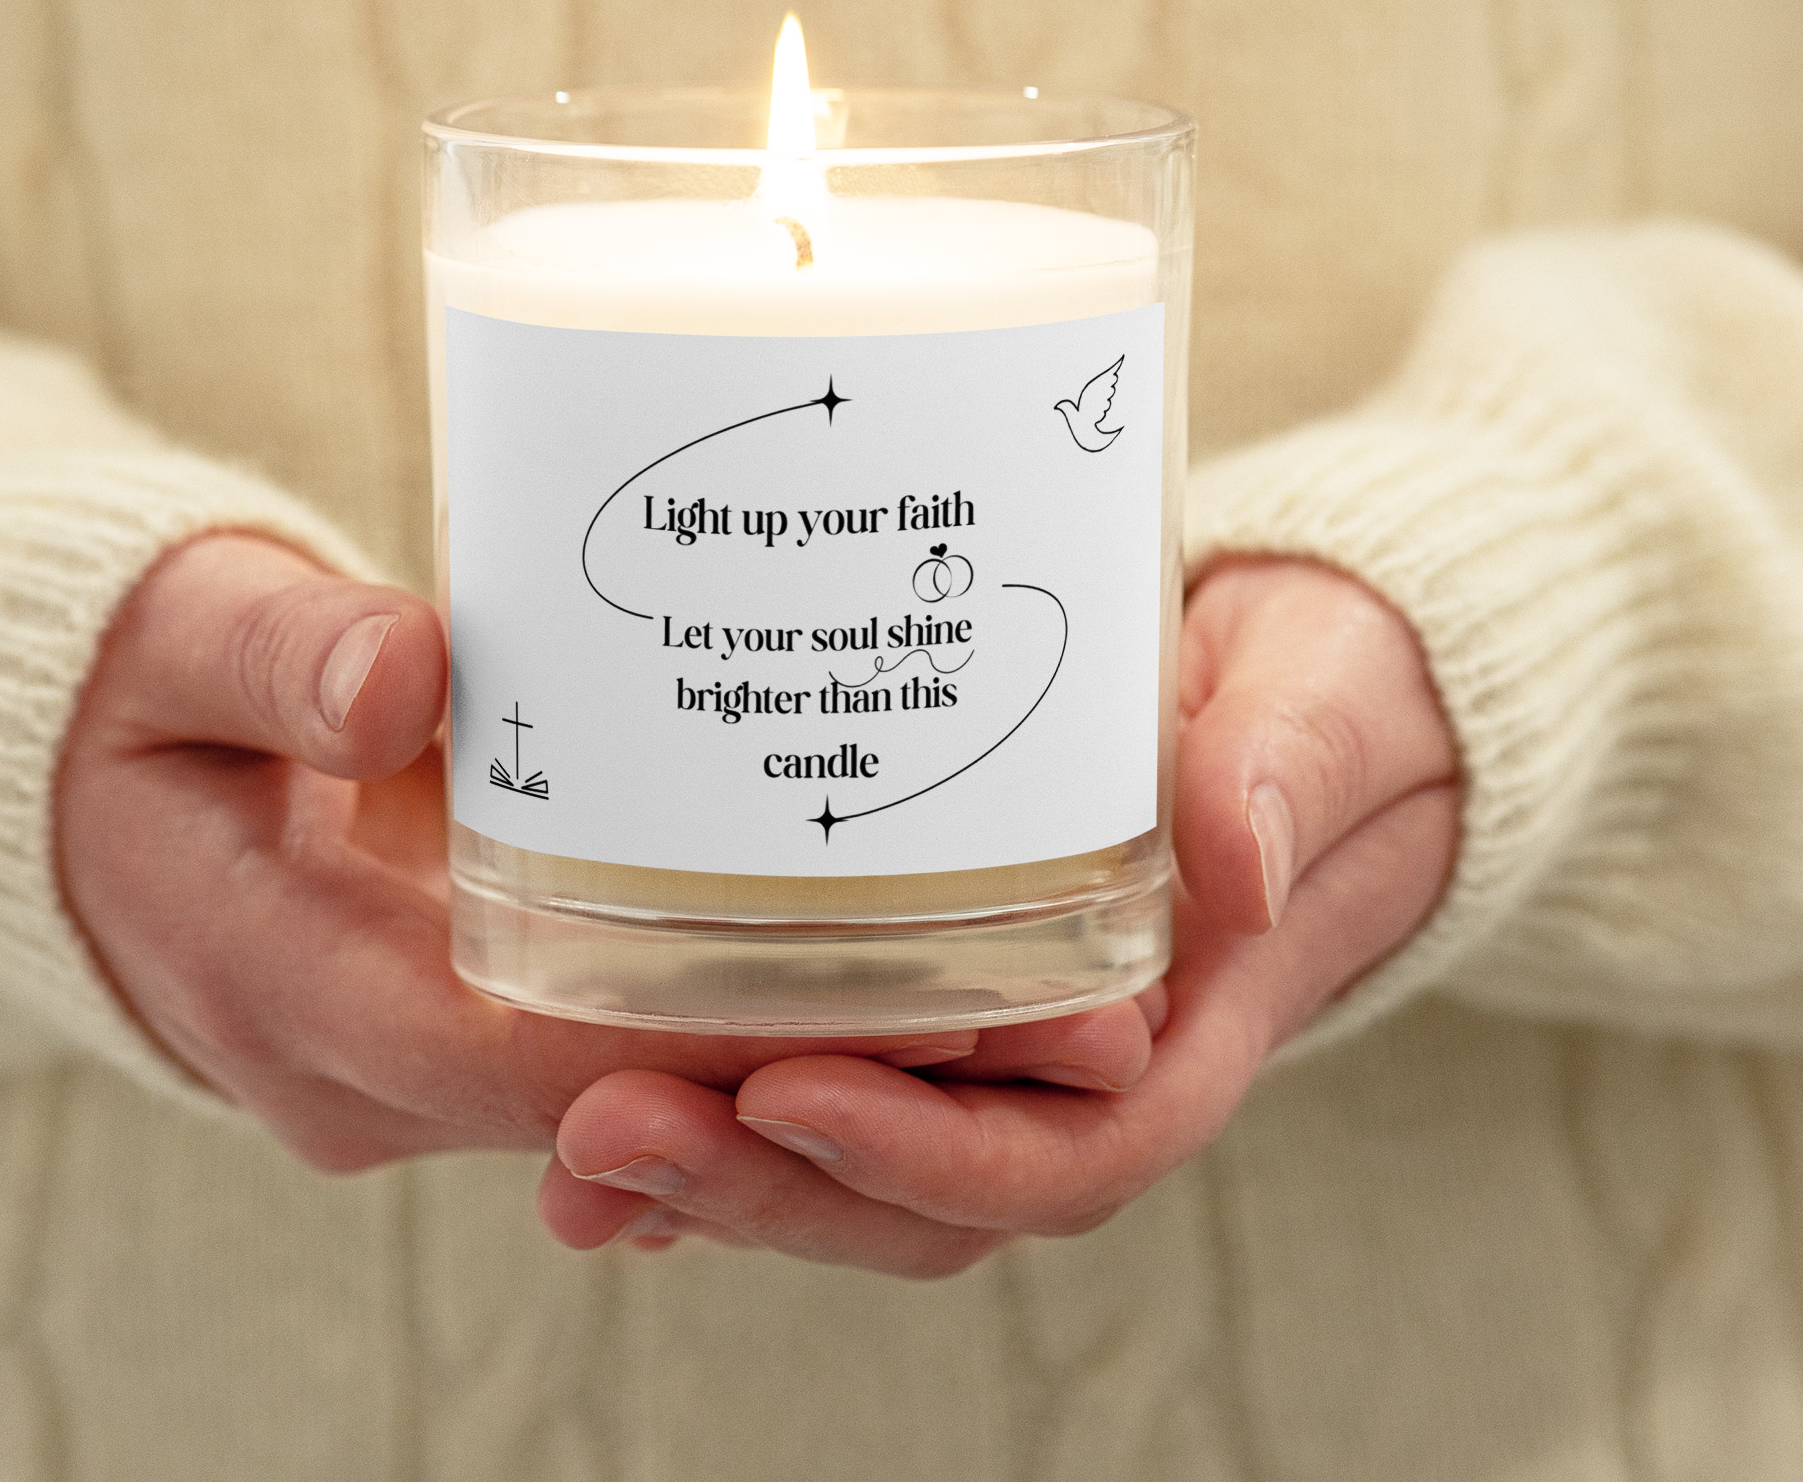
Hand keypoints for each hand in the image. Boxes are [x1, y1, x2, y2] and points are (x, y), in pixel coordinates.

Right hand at [54, 534, 1151, 1174]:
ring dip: (826, 1072)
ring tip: (1034, 995)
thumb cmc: (139, 704)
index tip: (911, 997)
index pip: (543, 1061)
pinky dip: (753, 1038)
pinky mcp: (471, 1038)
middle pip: (636, 1107)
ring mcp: (428, 1076)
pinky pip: (629, 1065)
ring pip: (652, 1110)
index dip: (733, 1044)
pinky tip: (895, 973)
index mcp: (299, 989)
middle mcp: (376, 1076)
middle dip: (836, 1074)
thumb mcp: (185, 642)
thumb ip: (280, 652)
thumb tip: (402, 673)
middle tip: (1054, 1004)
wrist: (93, 792)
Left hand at [538, 558, 1461, 1273]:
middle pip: (922, 1194)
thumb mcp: (1320, 707)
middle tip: (604, 1128)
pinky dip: (719, 1111)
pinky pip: (827, 1080)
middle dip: (765, 1184)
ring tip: (570, 1139)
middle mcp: (1083, 1070)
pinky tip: (596, 1095)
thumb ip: (1285, 770)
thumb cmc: (1321, 700)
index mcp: (1186, 1029)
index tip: (789, 1094)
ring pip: (855, 1163)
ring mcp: (1002, 1045)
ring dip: (713, 1171)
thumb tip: (1236, 855)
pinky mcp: (938, 992)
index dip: (926, 1155)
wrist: (1307, 697)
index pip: (1063, 1153)